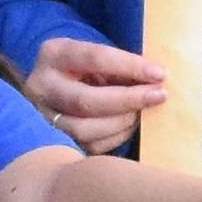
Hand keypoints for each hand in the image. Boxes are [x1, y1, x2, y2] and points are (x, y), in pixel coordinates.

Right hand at [25, 36, 166, 151]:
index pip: (94, 58)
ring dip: (121, 123)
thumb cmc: (84, 67)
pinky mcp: (52, 140)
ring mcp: (43, 116)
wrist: (53, 84)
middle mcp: (41, 86)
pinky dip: (115, 137)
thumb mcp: (95, 57)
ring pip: (85, 130)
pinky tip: (128, 126)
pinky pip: (89, 146)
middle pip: (86, 100)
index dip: (130, 66)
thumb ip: (119, 67)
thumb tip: (155, 81)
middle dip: (128, 100)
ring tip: (140, 113)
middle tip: (158, 97)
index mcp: (54, 54)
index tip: (160, 74)